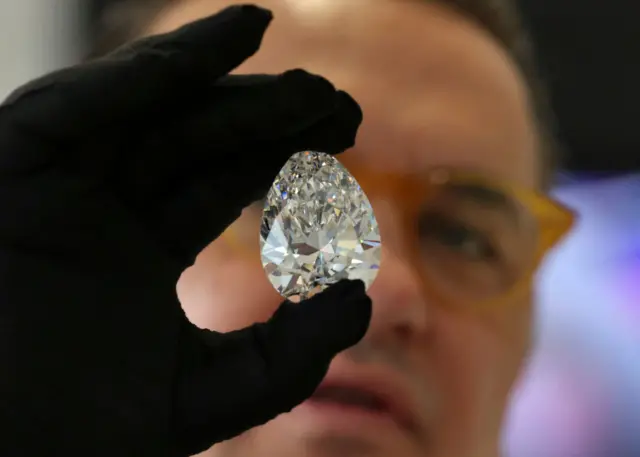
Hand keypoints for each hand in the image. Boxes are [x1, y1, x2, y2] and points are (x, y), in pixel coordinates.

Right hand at [0, 5, 370, 455]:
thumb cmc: (83, 430)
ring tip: (268, 35)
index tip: (342, 133)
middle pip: (193, 137)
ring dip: (209, 73)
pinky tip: (202, 54)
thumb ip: (290, 354)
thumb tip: (361, 296)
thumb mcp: (210, 393)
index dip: (281, 152)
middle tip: (332, 96)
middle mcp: (103, 206)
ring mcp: (56, 183)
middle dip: (262, 109)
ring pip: (141, 110)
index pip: (223, 180)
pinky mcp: (7, 168)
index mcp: (143, 248)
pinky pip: (72, 110)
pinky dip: (135, 80)